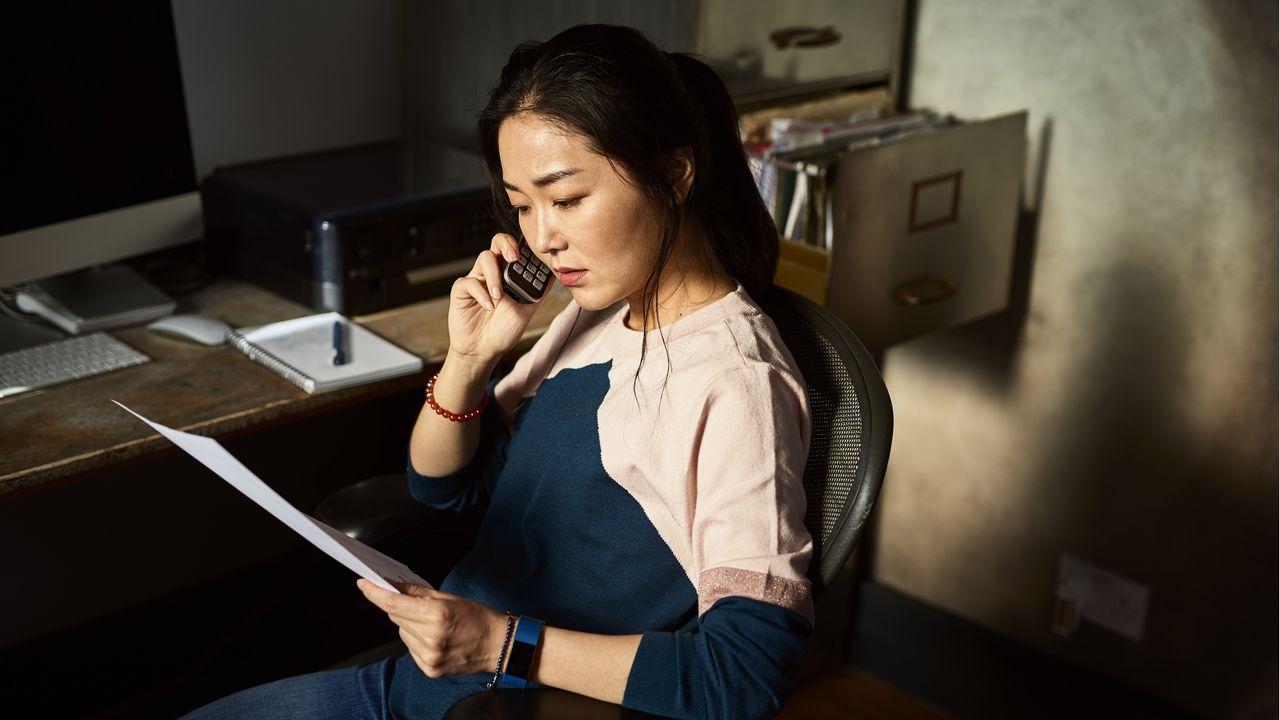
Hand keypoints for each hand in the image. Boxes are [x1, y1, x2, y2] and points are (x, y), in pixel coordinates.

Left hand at [357, 579, 507, 678]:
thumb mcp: (449, 598)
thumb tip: (392, 585)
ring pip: (401, 632)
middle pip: (396, 617)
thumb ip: (417, 593)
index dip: (374, 593)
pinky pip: (410, 648)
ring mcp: (429, 657)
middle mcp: (430, 638)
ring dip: (409, 624)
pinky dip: (416, 639)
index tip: (363, 584)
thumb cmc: (477, 618)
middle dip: (399, 606)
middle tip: (415, 602)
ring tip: (432, 623)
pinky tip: (434, 637)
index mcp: (436, 616)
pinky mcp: (429, 669)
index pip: (394, 604)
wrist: (497, 645)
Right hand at [447, 233, 540, 363]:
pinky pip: (470, 282)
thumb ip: (538, 292)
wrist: (484, 350)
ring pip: (484, 258)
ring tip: (499, 296)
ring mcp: (477, 279)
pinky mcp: (462, 290)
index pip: (515, 248)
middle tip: (514, 257)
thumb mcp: (527, 310)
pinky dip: (481, 294)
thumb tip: (554, 275)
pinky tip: (488, 306)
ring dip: (494, 275)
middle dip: (507, 244)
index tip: (532, 256)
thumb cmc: (503, 329)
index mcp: (509, 273)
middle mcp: (493, 272)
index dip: (522, 246)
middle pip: (497, 242)